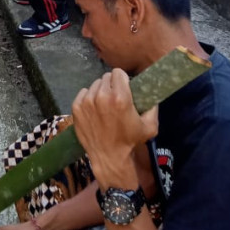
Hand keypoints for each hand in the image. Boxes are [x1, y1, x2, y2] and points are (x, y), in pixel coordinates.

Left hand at [72, 69, 158, 187]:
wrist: (108, 157)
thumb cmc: (130, 142)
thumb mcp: (150, 126)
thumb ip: (153, 106)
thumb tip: (151, 91)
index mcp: (120, 98)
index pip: (118, 72)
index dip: (122, 79)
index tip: (124, 88)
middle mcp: (102, 96)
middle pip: (106, 78)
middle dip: (112, 86)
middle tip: (115, 98)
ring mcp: (87, 101)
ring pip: (95, 85)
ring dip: (100, 92)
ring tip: (105, 106)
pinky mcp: (76, 107)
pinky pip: (84, 92)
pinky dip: (89, 98)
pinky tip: (94, 110)